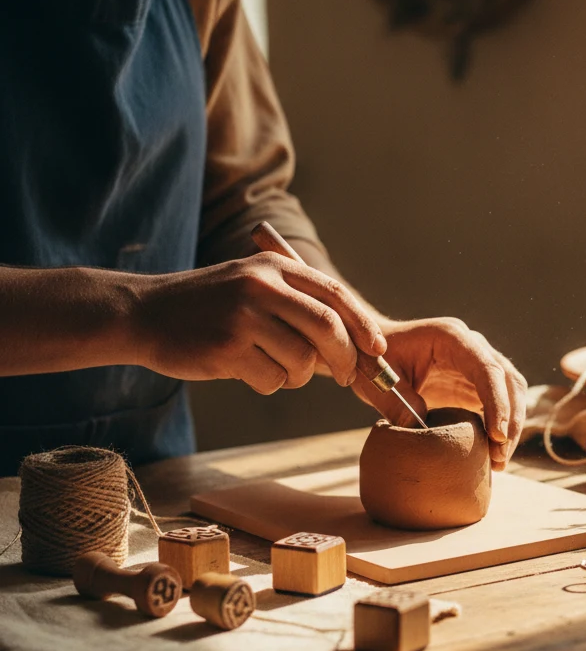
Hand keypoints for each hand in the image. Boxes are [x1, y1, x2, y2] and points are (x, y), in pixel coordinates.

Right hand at [130, 253, 385, 393]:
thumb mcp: (252, 284)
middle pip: (327, 328)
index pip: (334, 296)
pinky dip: (269, 382)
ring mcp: (243, 317)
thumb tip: (353, 341)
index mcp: (274, 267)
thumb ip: (297, 302)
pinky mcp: (226, 348)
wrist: (145, 314)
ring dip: (298, 375)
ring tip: (273, 366)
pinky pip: (272, 379)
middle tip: (345, 375)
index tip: (376, 350)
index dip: (361, 326)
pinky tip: (244, 368)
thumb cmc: (209, 306)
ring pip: (301, 360)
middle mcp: (261, 286)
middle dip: (344, 358)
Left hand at [351, 317, 527, 469]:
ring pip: (511, 393)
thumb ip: (395, 402)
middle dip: (510, 420)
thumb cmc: (374, 360)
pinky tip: (492, 454)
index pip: (487, 367)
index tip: (496, 435)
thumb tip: (419, 430)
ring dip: (510, 427)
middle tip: (499, 457)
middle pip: (508, 380)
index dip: (497, 401)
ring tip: (498, 462)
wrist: (373, 353)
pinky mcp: (475, 383)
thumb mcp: (378, 380)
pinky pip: (499, 404)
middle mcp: (472, 346)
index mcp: (451, 337)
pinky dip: (500, 429)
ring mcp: (477, 364)